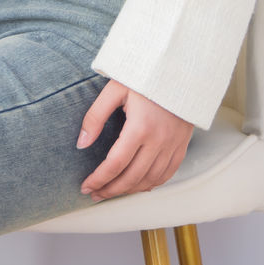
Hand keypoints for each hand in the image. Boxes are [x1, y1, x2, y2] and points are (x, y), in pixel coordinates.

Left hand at [77, 81, 191, 198]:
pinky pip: (167, 174)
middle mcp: (159, 140)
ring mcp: (173, 145)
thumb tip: (81, 144)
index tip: (85, 186)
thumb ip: (95, 117)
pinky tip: (137, 186)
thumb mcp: (115, 90)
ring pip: (150, 180)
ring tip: (111, 191)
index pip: (115, 164)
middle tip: (94, 194)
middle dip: (110, 190)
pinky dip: (151, 184)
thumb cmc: (145, 77)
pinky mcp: (181, 145)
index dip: (99, 179)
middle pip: (132, 177)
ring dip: (129, 190)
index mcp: (140, 127)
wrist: (181, 70)